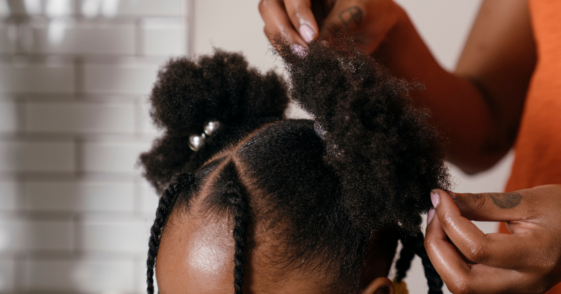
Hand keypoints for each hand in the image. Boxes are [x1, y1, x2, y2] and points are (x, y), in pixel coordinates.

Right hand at [258, 0, 403, 54]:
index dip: (297, 12)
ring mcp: (288, 14)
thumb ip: (337, 25)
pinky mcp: (290, 34)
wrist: (375, 25)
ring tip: (305, 60)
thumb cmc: (370, 10)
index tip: (313, 36)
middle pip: (269, 6)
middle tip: (303, 53)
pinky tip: (304, 62)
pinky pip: (278, 44)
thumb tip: (319, 47)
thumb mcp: (359, 12)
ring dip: (283, 45)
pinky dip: (288, 54)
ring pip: (269, 25)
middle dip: (283, 31)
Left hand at [425, 185, 560, 293]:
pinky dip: (450, 261)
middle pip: (462, 282)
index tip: (439, 196)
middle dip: (437, 246)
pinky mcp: (506, 291)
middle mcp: (524, 283)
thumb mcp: (526, 199)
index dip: (448, 220)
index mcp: (536, 257)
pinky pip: (467, 283)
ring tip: (440, 223)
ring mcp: (515, 292)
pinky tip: (450, 237)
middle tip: (434, 214)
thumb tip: (443, 200)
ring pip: (460, 286)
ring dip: (440, 255)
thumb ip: (482, 202)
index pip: (476, 249)